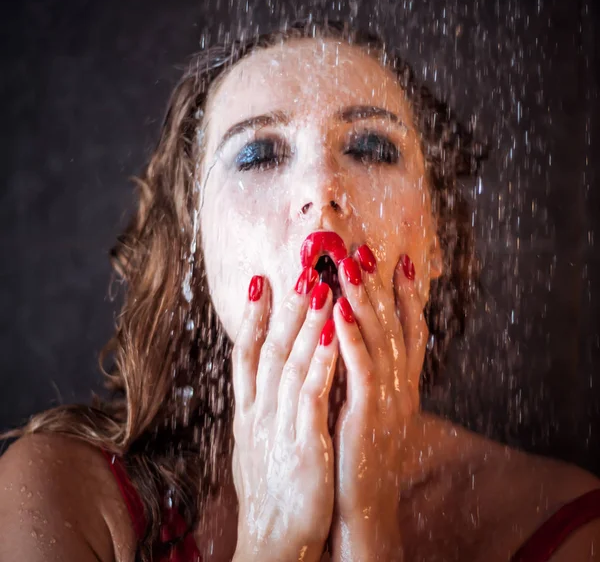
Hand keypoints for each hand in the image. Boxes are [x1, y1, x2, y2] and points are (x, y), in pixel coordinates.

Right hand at [231, 269, 338, 561]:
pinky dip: (321, 363)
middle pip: (270, 349)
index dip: (252, 317)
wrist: (275, 542)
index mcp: (250, 412)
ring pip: (291, 364)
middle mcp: (259, 413)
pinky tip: (335, 335)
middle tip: (299, 267)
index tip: (260, 281)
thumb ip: (262, 408)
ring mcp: (279, 427)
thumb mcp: (257, 443)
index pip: (246, 355)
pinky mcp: (303, 445)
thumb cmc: (272, 490)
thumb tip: (263, 381)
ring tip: (321, 286)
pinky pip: (312, 396)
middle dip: (285, 307)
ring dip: (306, 323)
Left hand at [329, 246, 427, 560]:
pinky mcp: (368, 414)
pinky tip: (338, 311)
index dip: (405, 293)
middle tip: (365, 248)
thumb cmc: (360, 452)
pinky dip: (352, 337)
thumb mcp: (368, 406)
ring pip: (379, 338)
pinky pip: (361, 369)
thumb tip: (352, 338)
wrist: (362, 505)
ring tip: (350, 264)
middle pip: (394, 323)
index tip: (398, 259)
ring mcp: (387, 398)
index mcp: (401, 381)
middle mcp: (401, 384)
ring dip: (364, 299)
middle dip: (379, 283)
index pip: (408, 328)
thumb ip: (365, 374)